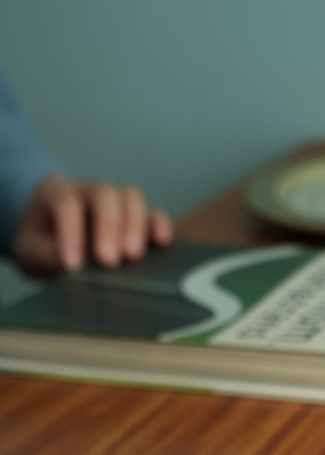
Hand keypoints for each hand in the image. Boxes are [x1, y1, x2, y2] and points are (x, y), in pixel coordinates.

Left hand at [13, 172, 173, 273]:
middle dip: (109, 225)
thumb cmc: (42, 243)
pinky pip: (153, 213)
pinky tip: (162, 242)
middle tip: (109, 260)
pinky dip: (160, 225)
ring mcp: (115, 201)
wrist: (52, 242)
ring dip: (135, 226)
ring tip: (133, 256)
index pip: (66, 203)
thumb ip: (47, 254)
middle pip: (104, 193)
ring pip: (131, 197)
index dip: (71, 232)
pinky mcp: (137, 217)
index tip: (73, 264)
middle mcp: (88, 190)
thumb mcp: (31, 250)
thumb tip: (74, 263)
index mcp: (55, 192)